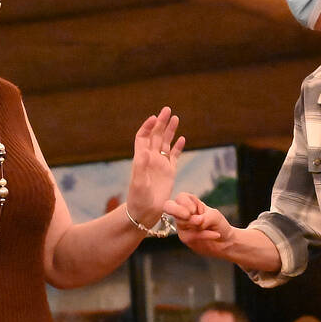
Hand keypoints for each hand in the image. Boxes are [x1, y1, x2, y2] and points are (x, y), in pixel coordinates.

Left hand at [125, 108, 185, 224]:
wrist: (145, 212)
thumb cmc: (138, 199)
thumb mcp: (138, 183)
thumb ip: (141, 167)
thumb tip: (144, 151)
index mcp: (141, 158)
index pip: (143, 137)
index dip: (147, 126)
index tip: (154, 118)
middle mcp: (151, 159)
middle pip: (156, 136)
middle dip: (161, 122)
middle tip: (167, 109)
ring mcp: (160, 164)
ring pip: (166, 143)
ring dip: (170, 131)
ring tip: (175, 118)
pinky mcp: (169, 172)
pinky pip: (174, 156)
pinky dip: (178, 147)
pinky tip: (182, 138)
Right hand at [164, 192, 234, 256]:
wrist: (225, 242)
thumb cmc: (219, 224)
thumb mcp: (214, 216)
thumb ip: (204, 216)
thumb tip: (196, 221)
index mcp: (190, 203)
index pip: (180, 198)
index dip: (185, 203)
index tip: (195, 210)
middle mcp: (183, 213)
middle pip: (169, 206)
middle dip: (176, 210)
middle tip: (188, 215)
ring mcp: (182, 226)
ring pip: (181, 222)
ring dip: (195, 224)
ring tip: (207, 226)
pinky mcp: (185, 238)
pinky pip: (189, 236)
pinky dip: (203, 235)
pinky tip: (215, 235)